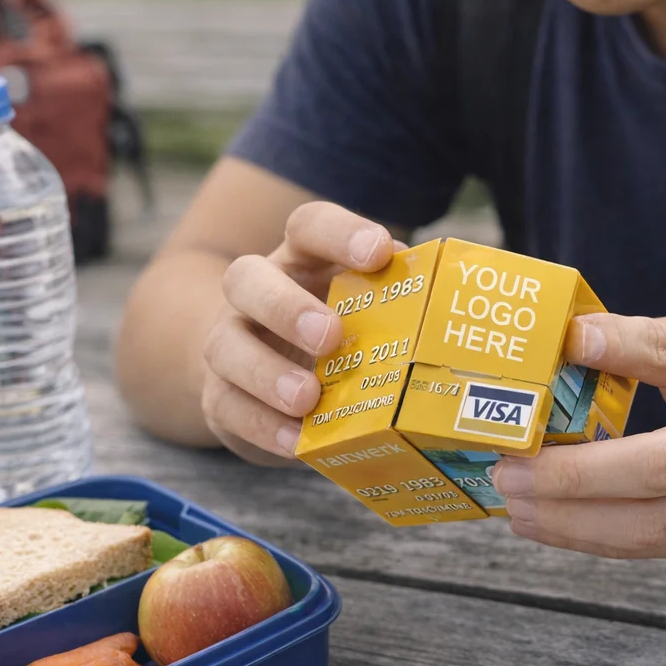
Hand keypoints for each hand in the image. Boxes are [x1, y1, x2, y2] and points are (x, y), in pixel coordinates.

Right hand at [201, 203, 402, 466]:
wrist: (258, 369)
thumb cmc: (334, 330)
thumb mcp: (363, 308)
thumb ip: (396, 299)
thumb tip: (445, 304)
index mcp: (299, 258)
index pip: (309, 226)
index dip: (340, 233)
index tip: (378, 252)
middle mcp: (255, 292)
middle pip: (247, 278)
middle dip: (287, 306)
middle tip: (331, 335)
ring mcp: (229, 342)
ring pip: (225, 346)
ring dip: (267, 373)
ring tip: (308, 398)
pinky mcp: (219, 396)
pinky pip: (227, 407)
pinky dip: (262, 425)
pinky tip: (295, 439)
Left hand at [491, 311, 665, 558]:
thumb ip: (650, 339)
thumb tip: (569, 340)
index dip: (623, 346)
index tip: (568, 338)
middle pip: (656, 467)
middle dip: (572, 474)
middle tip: (508, 465)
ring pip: (647, 527)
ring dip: (568, 520)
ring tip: (510, 501)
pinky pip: (647, 548)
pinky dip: (588, 539)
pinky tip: (542, 523)